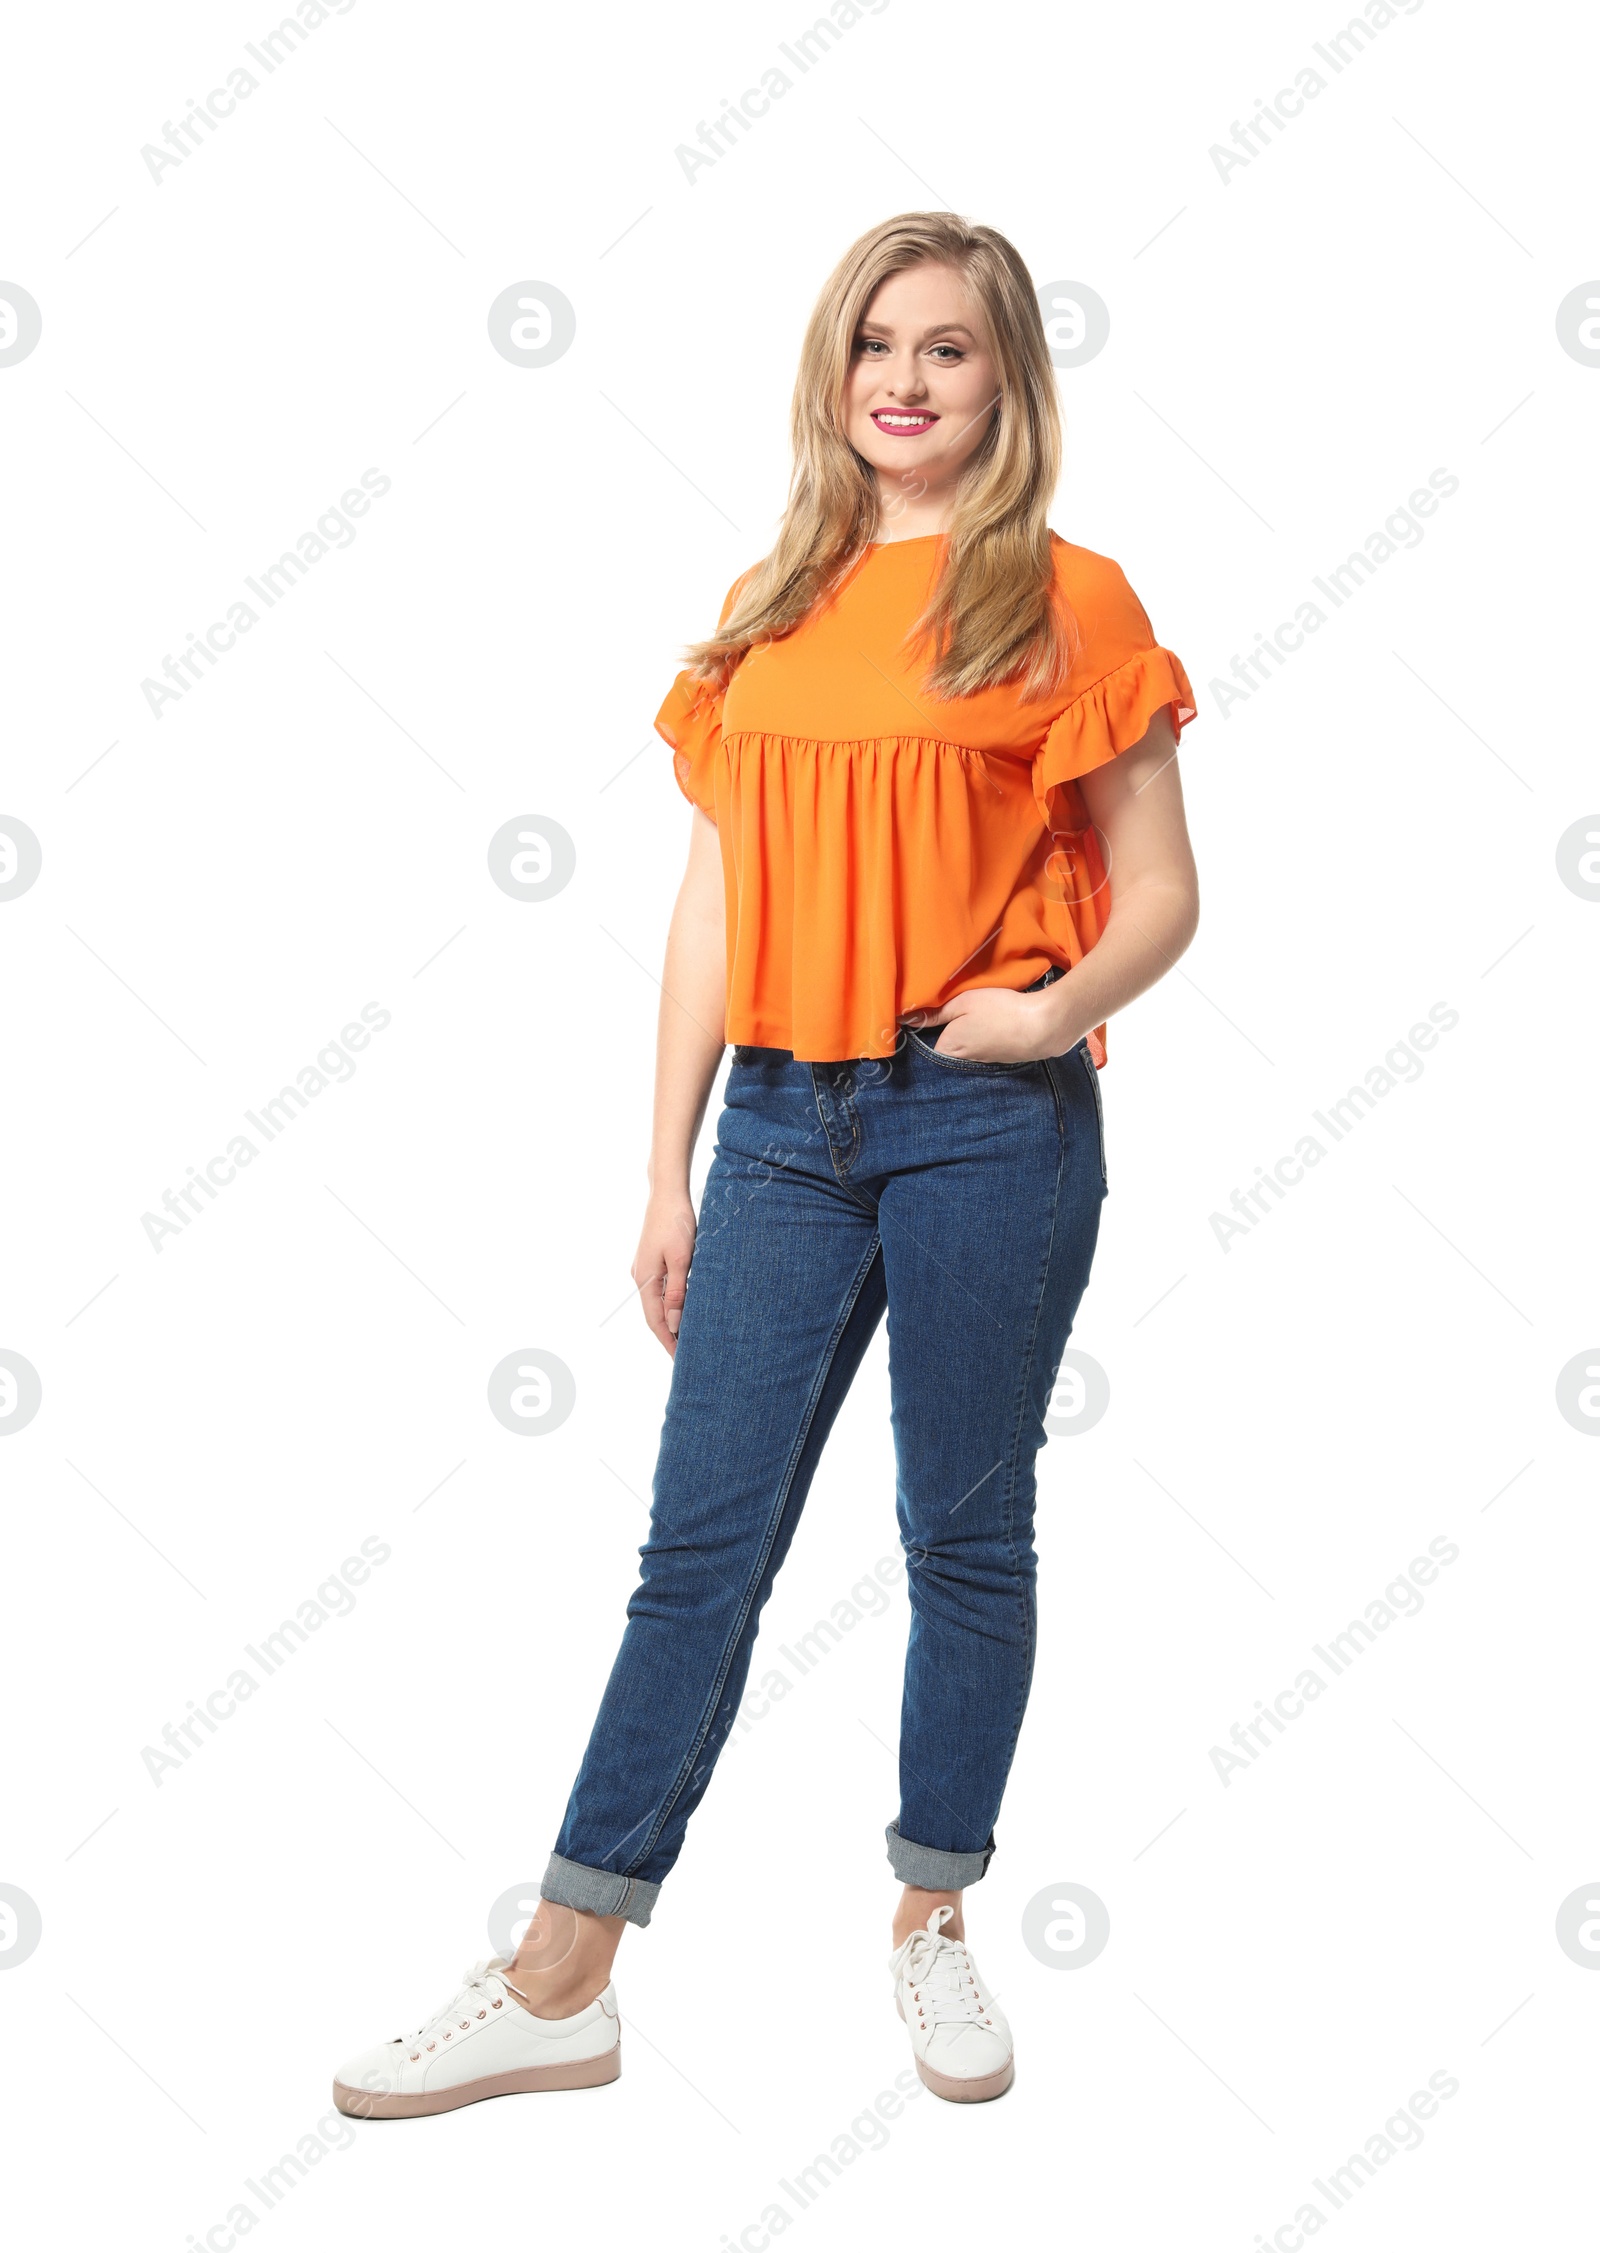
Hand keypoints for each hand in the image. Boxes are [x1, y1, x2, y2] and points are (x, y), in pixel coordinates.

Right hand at [632, 1191, 696, 1355]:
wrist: (667, 1193)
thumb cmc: (676, 1223)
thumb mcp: (681, 1259)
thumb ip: (677, 1292)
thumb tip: (674, 1324)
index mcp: (645, 1280)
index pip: (655, 1321)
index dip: (667, 1342)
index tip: (680, 1360)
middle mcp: (641, 1276)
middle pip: (654, 1314)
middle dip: (669, 1335)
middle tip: (688, 1353)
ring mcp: (646, 1268)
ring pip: (658, 1301)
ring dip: (672, 1318)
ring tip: (689, 1334)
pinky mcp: (653, 1259)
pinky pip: (661, 1288)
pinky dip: (673, 1302)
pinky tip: (685, 1306)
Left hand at [905, 981, 1081, 1063]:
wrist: (1041, 1027)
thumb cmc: (1000, 1011)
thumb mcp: (963, 1003)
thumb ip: (934, 1012)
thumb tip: (905, 1018)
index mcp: (947, 1048)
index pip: (922, 1045)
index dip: (920, 1031)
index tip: (920, 1017)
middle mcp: (961, 1063)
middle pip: (942, 1050)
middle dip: (940, 1035)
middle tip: (943, 1014)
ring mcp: (981, 1064)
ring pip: (962, 1051)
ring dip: (961, 1038)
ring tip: (968, 1019)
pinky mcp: (997, 1061)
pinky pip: (979, 1052)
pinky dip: (979, 1041)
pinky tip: (986, 1027)